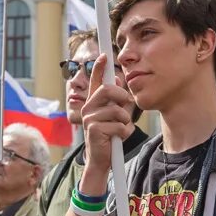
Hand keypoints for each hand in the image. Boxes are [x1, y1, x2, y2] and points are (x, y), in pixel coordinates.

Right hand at [81, 54, 133, 175]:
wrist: (102, 160)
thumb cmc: (110, 137)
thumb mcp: (115, 116)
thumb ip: (117, 100)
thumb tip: (117, 78)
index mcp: (94, 103)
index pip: (95, 81)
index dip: (99, 67)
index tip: (104, 55)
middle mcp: (88, 108)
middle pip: (107, 90)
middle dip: (121, 95)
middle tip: (127, 103)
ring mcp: (89, 119)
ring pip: (117, 111)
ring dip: (125, 122)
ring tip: (119, 129)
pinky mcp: (93, 130)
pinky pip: (118, 126)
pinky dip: (124, 133)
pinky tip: (117, 139)